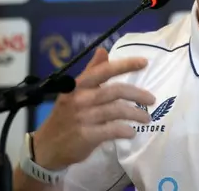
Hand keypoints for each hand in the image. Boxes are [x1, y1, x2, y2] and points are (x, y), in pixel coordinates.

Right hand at [32, 47, 154, 169]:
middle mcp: (80, 99)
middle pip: (115, 91)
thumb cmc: (65, 116)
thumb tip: (103, 50)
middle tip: (152, 99)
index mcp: (78, 85)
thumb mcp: (73, 91)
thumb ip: (91, 72)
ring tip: (146, 118)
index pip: (104, 71)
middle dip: (137, 94)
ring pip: (116, 110)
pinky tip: (131, 132)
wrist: (46, 147)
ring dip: (136, 114)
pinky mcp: (86, 136)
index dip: (125, 65)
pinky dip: (125, 130)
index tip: (144, 62)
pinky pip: (112, 130)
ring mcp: (82, 118)